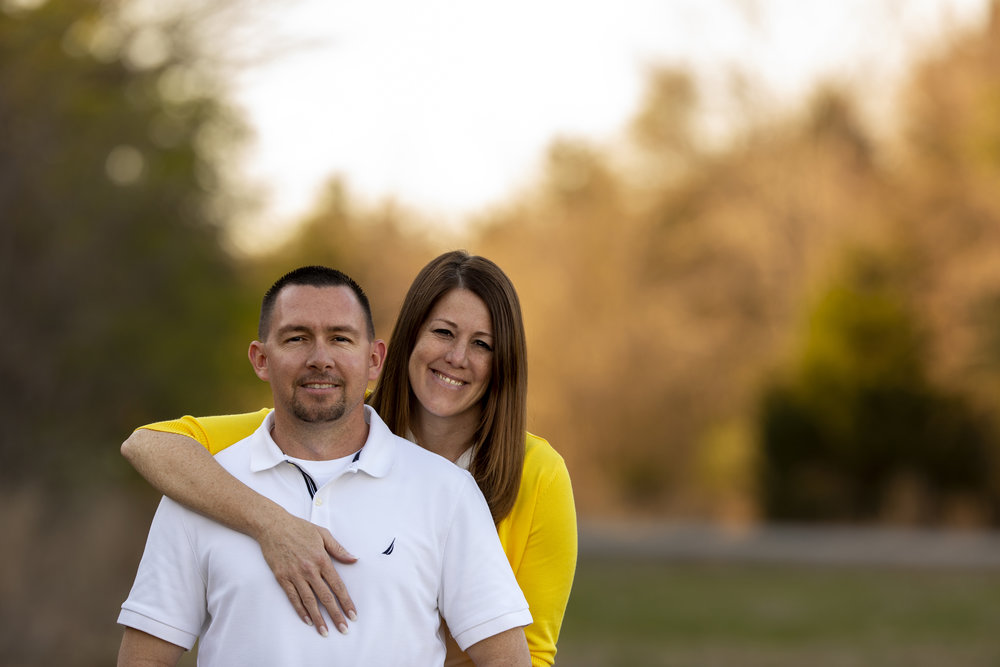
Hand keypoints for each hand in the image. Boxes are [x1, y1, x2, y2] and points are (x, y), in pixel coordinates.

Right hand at [256, 512, 357, 636]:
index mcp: (322, 559)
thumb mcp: (323, 534)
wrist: (273, 526)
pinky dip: (300, 610)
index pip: (337, 585)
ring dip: (318, 618)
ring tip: (325, 631)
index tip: (352, 614)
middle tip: (344, 629)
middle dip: (336, 615)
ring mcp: (294, 575)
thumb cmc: (299, 528)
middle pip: (325, 597)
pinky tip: (307, 620)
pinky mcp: (282, 578)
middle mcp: (309, 570)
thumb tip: (354, 559)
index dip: (346, 601)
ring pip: (309, 601)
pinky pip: (293, 598)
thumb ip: (339, 549)